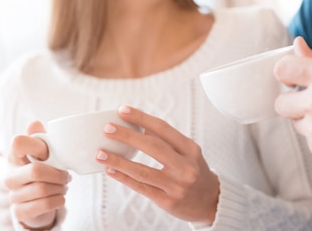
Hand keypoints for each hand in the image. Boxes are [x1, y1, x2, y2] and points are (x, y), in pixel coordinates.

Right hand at [4, 121, 70, 229]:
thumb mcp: (43, 153)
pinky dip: (59, 200)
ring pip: (43, 189)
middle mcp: (10, 176)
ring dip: (60, 188)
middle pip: (36, 171)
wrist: (36, 202)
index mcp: (15, 156)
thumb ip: (40, 138)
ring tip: (63, 186)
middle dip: (58, 174)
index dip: (37, 146)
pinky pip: (45, 204)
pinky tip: (60, 197)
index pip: (18, 142)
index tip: (47, 153)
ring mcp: (13, 195)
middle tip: (66, 175)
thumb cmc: (41, 171)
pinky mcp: (20, 211)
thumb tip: (34, 123)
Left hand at [95, 106, 219, 224]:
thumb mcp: (188, 152)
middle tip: (108, 129)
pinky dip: (123, 178)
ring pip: (142, 170)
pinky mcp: (167, 201)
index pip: (163, 128)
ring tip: (100, 153)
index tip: (123, 111)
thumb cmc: (195, 172)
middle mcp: (185, 166)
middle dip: (127, 136)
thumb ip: (168, 140)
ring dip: (118, 160)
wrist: (211, 201)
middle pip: (153, 147)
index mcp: (190, 149)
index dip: (142, 118)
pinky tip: (110, 170)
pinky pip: (141, 187)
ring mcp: (177, 185)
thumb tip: (141, 125)